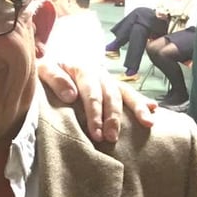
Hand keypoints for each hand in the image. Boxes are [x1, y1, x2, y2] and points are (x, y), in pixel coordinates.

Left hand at [37, 60, 155, 141]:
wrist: (50, 58)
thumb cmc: (45, 70)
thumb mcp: (43, 69)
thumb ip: (55, 79)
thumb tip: (71, 96)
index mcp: (81, 68)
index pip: (91, 93)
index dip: (94, 114)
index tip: (95, 133)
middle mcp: (98, 73)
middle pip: (110, 96)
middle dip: (113, 118)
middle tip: (111, 138)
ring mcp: (107, 79)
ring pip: (125, 93)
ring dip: (136, 109)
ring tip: (148, 124)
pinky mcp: (111, 85)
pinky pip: (128, 92)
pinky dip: (141, 101)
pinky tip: (154, 110)